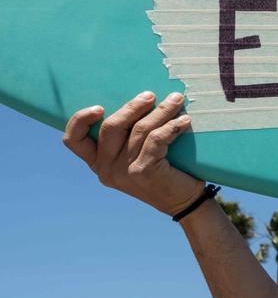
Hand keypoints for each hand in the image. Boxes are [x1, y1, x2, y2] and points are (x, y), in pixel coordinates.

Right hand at [62, 91, 204, 215]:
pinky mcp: (144, 171)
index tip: (99, 107)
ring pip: (139, 130)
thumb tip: (138, 99)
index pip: (74, 140)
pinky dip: (172, 126)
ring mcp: (124, 171)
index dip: (80, 120)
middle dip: (132, 107)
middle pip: (111, 127)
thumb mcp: (137, 155)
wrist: (184, 202)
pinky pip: (157, 139)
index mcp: (98, 163)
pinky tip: (184, 121)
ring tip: (176, 101)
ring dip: (161, 111)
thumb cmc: (163, 172)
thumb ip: (128, 137)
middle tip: (151, 96)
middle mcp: (105, 169)